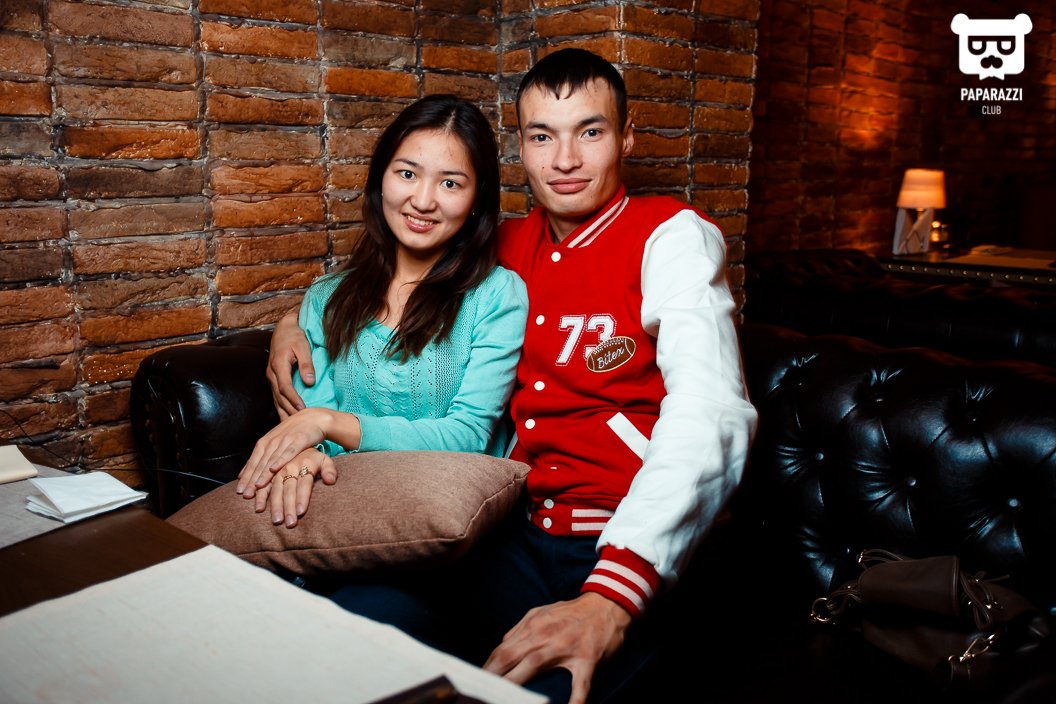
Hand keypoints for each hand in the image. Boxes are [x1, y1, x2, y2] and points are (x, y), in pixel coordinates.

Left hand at [236, 408, 335, 496]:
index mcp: (265, 442)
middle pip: (260, 463)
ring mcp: (285, 440)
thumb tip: (245, 472)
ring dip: (264, 474)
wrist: (314, 417)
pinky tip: (275, 469)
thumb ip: (263, 456)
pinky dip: (281, 460)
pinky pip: (289, 452)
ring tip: (257, 487)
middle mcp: (272, 441)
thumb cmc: (294, 432)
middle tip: (246, 495)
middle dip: (252, 480)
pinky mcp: (299, 440)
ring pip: (272, 459)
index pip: (253, 462)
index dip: (246, 477)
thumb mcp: (276, 442)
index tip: (240, 491)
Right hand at [252, 448, 336, 527]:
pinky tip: (258, 508)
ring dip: (274, 505)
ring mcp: (278, 471)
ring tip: (276, 520)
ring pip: (275, 489)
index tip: (301, 512)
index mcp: (305, 464)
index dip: (302, 497)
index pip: (304, 483)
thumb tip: (330, 480)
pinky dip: (260, 497)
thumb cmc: (314, 459)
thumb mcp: (325, 460)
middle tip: (290, 523)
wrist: (297, 444)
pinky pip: (263, 485)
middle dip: (289, 507)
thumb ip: (329, 470)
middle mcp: (290, 467)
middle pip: (289, 489)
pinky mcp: (269, 474)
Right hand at [267, 310, 313, 418]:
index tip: (302, 408)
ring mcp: (271, 377)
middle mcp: (272, 374)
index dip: (293, 399)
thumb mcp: (303, 346)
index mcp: (278, 365)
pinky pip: (276, 396)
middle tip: (299, 424)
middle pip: (279, 396)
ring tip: (292, 427)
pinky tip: (286, 418)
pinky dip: (281, 408)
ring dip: (283, 412)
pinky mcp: (273, 380)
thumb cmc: (295, 336)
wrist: (284, 329)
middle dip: (289, 410)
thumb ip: (306, 364)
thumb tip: (309, 381)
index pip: (285, 387)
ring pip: (276, 399)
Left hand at [483, 592, 631, 703]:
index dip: (487, 667)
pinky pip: (580, 684)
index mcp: (533, 626)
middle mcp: (546, 635)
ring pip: (534, 666)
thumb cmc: (572, 613)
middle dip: (493, 676)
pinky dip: (574, 701)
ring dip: (516, 685)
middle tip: (480, 693)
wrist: (606, 604)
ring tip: (504, 699)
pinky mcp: (588, 659)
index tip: (476, 682)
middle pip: (511, 657)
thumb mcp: (542, 613)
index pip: (503, 649)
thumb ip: (521, 630)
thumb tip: (502, 647)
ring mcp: (567, 647)